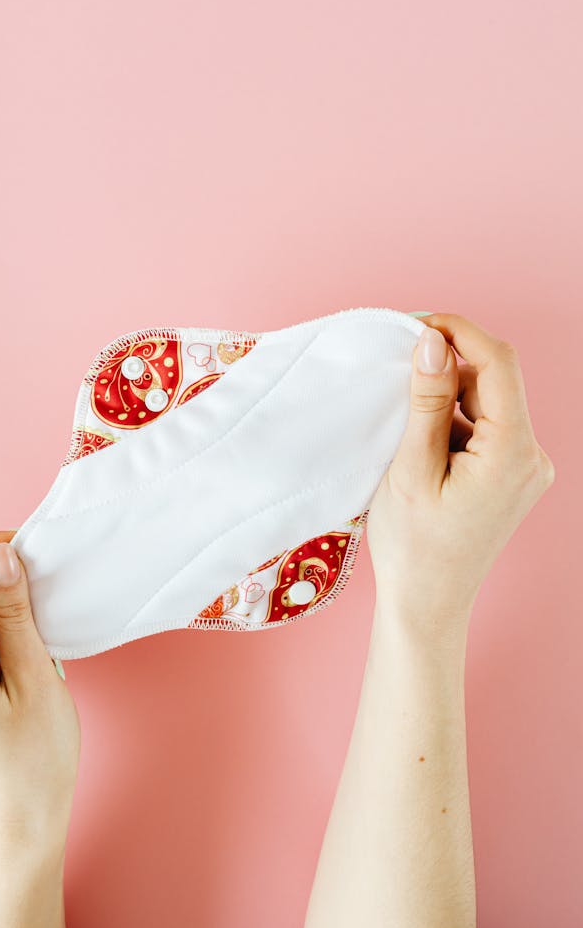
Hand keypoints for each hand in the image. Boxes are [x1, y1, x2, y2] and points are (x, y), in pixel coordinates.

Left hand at [0, 532, 80, 850]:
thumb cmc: (34, 759)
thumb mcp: (34, 674)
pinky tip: (22, 673)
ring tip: (36, 665)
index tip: (18, 546)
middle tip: (46, 622)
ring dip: (3, 628)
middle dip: (2, 602)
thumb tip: (3, 556)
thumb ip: (14, 611)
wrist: (24, 820)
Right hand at [366, 313, 554, 633]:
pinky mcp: (512, 476)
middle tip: (396, 368)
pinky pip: (485, 427)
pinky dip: (451, 422)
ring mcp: (526, 468)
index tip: (416, 324)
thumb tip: (433, 341)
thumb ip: (426, 401)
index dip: (459, 332)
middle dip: (447, 367)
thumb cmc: (413, 545)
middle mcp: (532, 457)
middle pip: (494, 382)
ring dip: (445, 397)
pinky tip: (419, 444)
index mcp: (512, 454)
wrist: (427, 603)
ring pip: (487, 403)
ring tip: (402, 423)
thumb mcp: (410, 467)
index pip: (499, 364)